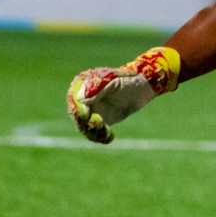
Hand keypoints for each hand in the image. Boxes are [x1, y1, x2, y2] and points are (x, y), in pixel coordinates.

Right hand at [66, 47, 180, 143]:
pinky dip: (99, 136)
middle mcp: (83, 100)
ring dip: (92, 131)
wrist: (141, 88)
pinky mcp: (101, 121)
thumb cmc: (126, 79)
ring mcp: (91, 111)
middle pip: (77, 115)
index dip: (78, 109)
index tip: (88, 115)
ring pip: (84, 125)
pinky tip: (109, 136)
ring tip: (105, 132)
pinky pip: (95, 131)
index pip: (74, 99)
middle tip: (100, 124)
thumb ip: (96, 88)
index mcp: (82, 85)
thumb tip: (80, 99)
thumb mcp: (112, 81)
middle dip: (85, 122)